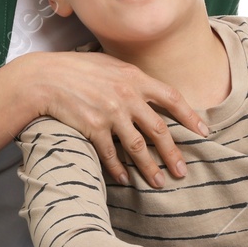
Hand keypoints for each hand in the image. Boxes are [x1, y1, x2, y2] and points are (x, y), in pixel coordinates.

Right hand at [22, 50, 209, 187]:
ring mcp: (110, 113)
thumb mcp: (108, 64)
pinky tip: (125, 179)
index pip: (172, 98)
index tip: (203, 132)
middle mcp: (126, 96)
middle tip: (182, 172)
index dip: (190, 116)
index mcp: (134, 77)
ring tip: (159, 183)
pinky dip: (119, 170)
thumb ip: (130, 77)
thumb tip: (148, 88)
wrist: (44, 78)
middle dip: (173, 154)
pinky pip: (111, 155)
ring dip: (150, 168)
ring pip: (138, 147)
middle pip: (159, 130)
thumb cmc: (75, 69)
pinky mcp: (93, 128)